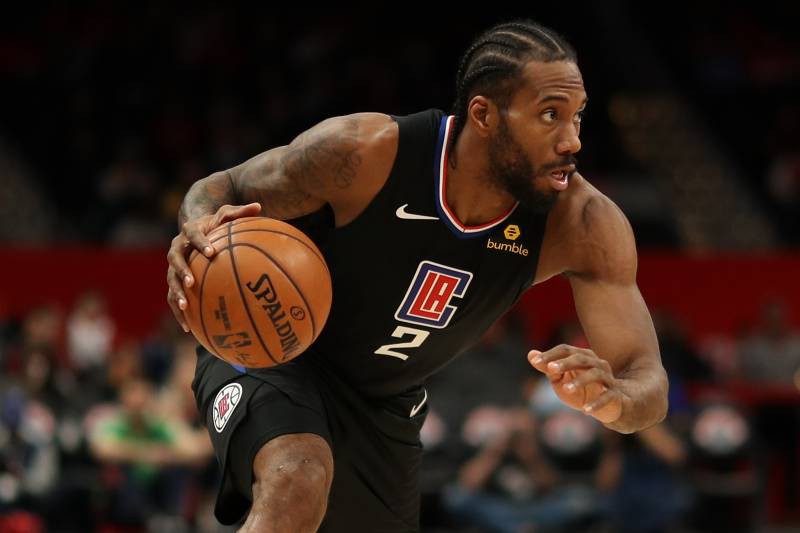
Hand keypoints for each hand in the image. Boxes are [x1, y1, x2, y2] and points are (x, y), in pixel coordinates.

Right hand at [166, 202, 261, 330]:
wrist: (195, 229)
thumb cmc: (216, 223)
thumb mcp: (227, 213)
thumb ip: (240, 211)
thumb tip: (259, 206)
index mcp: (190, 232)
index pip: (193, 236)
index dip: (200, 243)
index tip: (211, 251)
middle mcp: (177, 248)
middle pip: (174, 260)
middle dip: (181, 272)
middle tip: (190, 283)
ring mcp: (173, 266)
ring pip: (170, 281)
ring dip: (176, 294)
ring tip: (185, 308)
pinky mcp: (174, 280)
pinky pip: (173, 297)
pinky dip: (179, 312)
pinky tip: (189, 328)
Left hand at [528, 344, 623, 423]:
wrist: (608, 407)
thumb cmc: (580, 390)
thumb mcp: (560, 380)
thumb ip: (547, 368)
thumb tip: (531, 354)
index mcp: (582, 356)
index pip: (565, 350)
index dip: (551, 355)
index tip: (536, 362)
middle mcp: (596, 363)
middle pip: (581, 358)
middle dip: (565, 363)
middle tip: (551, 369)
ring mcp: (607, 378)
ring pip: (595, 374)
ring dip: (580, 381)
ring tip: (566, 389)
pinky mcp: (615, 394)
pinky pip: (607, 396)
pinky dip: (596, 403)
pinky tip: (585, 410)